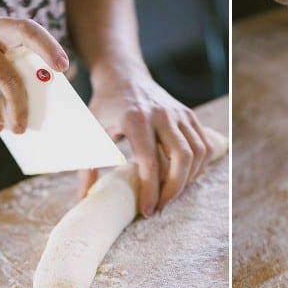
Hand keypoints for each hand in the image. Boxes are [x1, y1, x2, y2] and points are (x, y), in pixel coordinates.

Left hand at [81, 68, 211, 216]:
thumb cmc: (106, 107)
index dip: (151, 191)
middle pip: (182, 158)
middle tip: (162, 206)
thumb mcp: (90, 130)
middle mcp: (162, 114)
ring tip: (172, 192)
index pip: (150, 162)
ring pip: (198, 154)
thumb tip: (84, 198)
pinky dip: (198, 167)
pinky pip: (204, 147)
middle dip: (174, 189)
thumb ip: (87, 164)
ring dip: (188, 180)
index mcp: (135, 118)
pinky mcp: (190, 115)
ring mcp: (179, 113)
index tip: (148, 211)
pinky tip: (184, 177)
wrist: (123, 75)